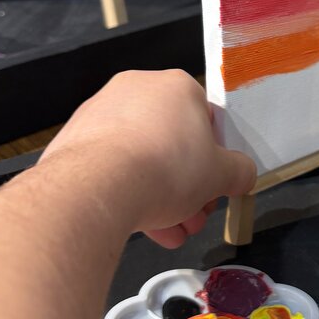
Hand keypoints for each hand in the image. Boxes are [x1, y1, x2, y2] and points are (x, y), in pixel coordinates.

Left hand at [41, 70, 254, 247]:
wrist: (96, 187)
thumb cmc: (165, 168)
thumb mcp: (221, 174)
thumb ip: (239, 172)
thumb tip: (243, 175)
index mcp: (177, 86)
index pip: (207, 120)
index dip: (215, 159)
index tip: (215, 186)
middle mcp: (137, 90)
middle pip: (173, 143)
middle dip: (187, 186)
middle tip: (195, 216)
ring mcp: (101, 113)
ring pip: (142, 158)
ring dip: (161, 197)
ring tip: (171, 231)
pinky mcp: (75, 139)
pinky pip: (112, 167)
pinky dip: (129, 193)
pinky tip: (143, 225)